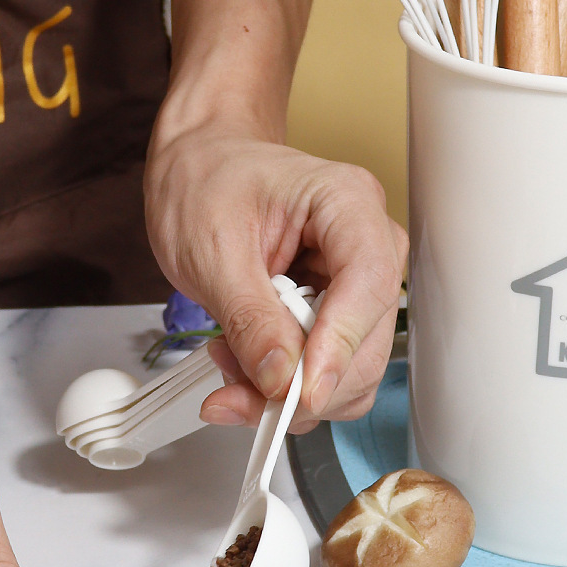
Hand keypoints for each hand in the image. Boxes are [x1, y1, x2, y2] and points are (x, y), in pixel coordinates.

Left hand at [145, 129, 407, 431]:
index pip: (369, 283)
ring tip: (228, 363)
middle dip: (302, 382)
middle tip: (234, 396)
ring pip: (352, 369)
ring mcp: (356, 284)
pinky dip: (285, 385)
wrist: (197, 170)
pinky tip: (243, 362)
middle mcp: (367, 244)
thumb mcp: (212, 249)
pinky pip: (328, 371)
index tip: (301, 389)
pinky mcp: (337, 314)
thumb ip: (248, 318)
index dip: (340, 344)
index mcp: (347, 202)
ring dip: (289, 390)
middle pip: (367, 341)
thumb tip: (280, 379)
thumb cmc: (205, 181)